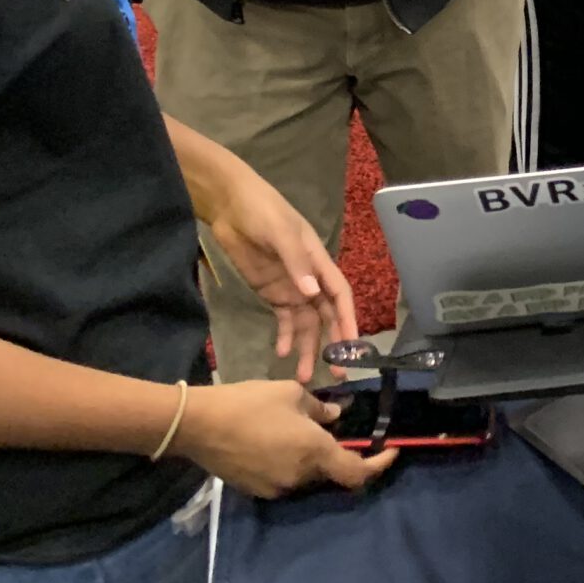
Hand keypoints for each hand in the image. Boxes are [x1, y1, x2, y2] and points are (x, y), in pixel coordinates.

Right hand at [177, 381, 396, 498]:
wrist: (198, 425)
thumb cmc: (250, 403)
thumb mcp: (291, 394)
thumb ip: (319, 409)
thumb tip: (335, 416)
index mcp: (315, 452)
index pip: (357, 473)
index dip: (379, 466)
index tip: (391, 452)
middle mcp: (300, 477)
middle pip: (331, 473)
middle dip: (337, 454)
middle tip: (328, 429)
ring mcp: (277, 488)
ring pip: (307, 476)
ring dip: (311, 459)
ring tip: (296, 431)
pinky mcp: (257, 491)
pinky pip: (285, 479)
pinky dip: (290, 464)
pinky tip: (275, 443)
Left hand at [201, 161, 358, 381]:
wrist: (231, 206)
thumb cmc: (262, 212)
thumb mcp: (280, 233)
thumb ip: (296, 264)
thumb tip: (312, 295)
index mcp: (318, 261)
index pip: (340, 295)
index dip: (349, 319)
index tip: (352, 346)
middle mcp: (309, 278)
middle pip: (327, 315)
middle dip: (333, 343)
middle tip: (336, 373)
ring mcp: (290, 287)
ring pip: (306, 323)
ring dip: (307, 348)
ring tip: (303, 376)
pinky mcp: (271, 292)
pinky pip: (284, 320)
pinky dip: (286, 337)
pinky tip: (282, 353)